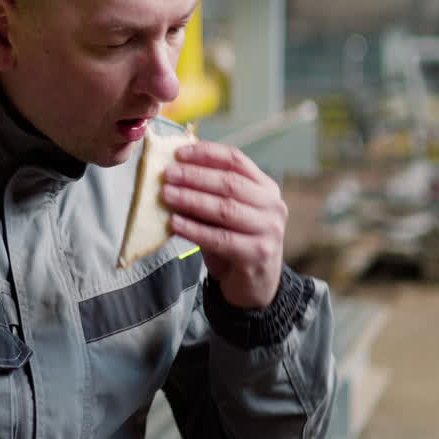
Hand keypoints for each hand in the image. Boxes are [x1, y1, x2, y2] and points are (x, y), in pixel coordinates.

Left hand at [161, 141, 287, 308]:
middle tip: (168, 174)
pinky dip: (194, 229)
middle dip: (195, 176)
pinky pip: (220, 238)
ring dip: (192, 200)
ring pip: (225, 209)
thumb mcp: (225, 212)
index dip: (207, 154)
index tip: (179, 153)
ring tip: (167, 195)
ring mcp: (268, 230)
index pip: (236, 160)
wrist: (256, 285)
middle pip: (230, 183)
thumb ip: (208, 192)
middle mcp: (272, 205)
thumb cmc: (236, 241)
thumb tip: (174, 171)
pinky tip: (174, 223)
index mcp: (265, 187)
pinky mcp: (257, 254)